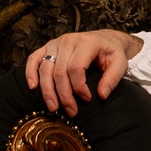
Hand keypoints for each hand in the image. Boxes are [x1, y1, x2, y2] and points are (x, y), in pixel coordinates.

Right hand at [25, 29, 140, 116]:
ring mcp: (56, 42)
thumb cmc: (112, 52)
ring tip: (53, 107)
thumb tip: (101, 96)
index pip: (76, 68)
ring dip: (47, 90)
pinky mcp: (48, 46)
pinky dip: (30, 72)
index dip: (79, 87)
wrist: (106, 39)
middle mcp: (68, 40)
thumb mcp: (120, 63)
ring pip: (45, 68)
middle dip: (64, 95)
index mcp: (87, 42)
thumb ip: (112, 79)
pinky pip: (34, 58)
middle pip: (59, 71)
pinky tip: (33, 87)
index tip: (87, 99)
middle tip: (71, 111)